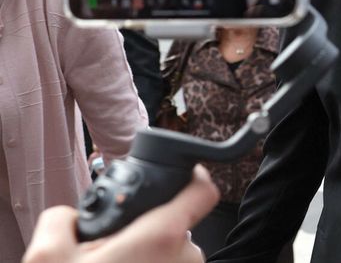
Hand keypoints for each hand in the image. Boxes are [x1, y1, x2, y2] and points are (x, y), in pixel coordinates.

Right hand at [22, 166, 218, 262]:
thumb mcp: (47, 256)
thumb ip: (63, 218)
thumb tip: (71, 215)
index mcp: (160, 236)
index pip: (202, 192)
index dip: (191, 179)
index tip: (179, 177)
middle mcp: (184, 257)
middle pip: (177, 226)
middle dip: (147, 231)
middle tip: (112, 249)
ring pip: (171, 256)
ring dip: (147, 259)